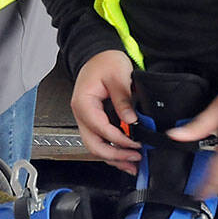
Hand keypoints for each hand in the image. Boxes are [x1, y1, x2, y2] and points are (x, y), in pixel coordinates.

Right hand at [71, 50, 141, 174]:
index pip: (100, 129)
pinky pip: (100, 140)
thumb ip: (123, 99)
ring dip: (113, 157)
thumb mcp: (118, 75)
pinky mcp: (94, 120)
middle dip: (114, 156)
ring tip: (132, 164)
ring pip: (95, 146)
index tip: (136, 143)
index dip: (119, 139)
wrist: (98, 54)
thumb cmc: (105, 61)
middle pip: (93, 145)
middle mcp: (81, 113)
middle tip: (134, 159)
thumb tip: (131, 121)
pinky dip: (112, 149)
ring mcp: (86, 118)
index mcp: (84, 103)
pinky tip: (125, 155)